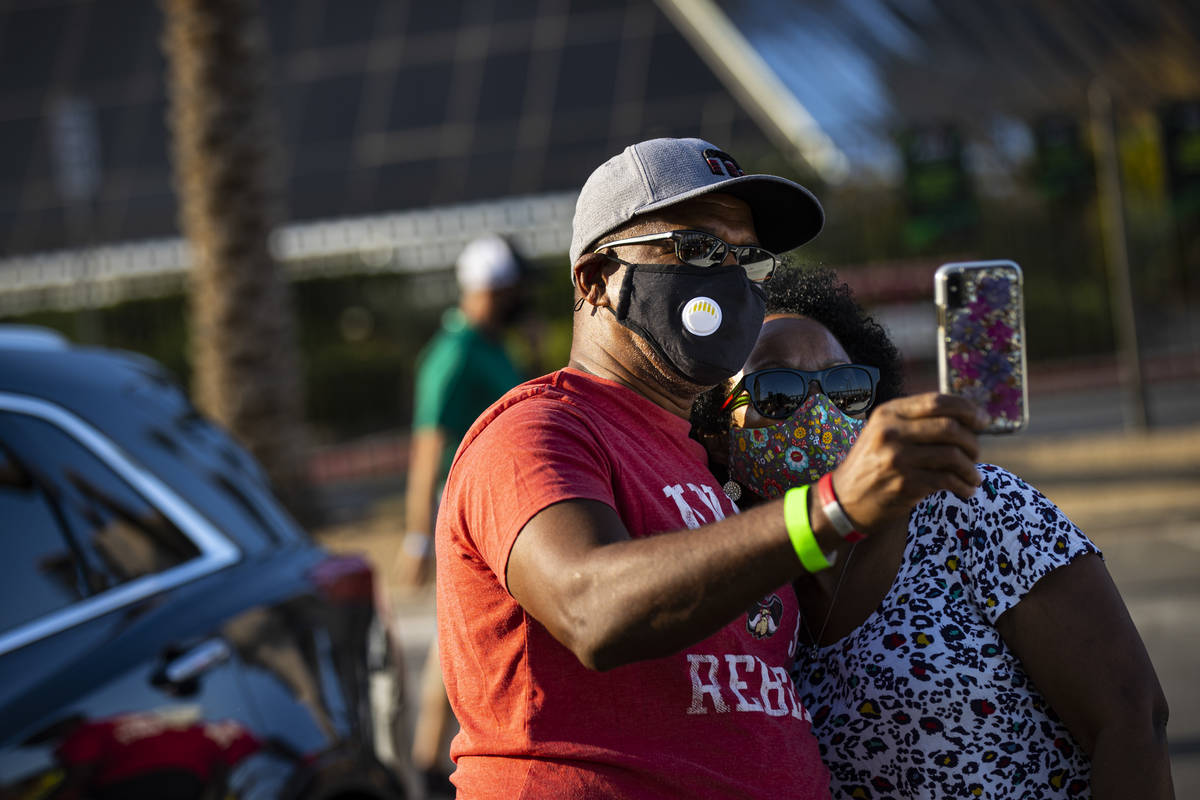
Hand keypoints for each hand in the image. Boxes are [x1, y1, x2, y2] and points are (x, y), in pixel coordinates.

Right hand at [832, 392, 985, 532]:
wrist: (845, 500)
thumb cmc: (872, 464)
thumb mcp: (884, 432)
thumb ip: (916, 421)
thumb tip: (966, 416)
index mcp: (888, 413)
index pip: (938, 401)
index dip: (967, 409)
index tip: (982, 421)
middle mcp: (891, 432)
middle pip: (950, 427)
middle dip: (972, 442)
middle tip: (976, 453)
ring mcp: (897, 458)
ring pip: (952, 456)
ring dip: (971, 468)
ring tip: (973, 477)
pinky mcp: (904, 484)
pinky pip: (947, 481)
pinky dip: (962, 486)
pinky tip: (965, 490)